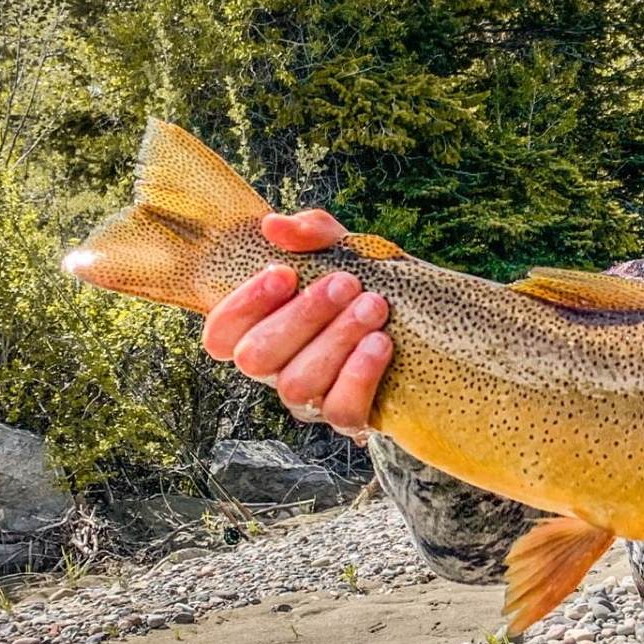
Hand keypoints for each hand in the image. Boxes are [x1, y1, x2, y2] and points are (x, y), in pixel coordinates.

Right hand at [200, 210, 393, 442]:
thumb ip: (309, 233)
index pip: (221, 334)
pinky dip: (359, 376)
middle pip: (257, 358)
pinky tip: (381, 343)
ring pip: (297, 385)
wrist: (423, 319)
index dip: (243, 306)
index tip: (284, 273)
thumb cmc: (364, 282)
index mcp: (260, 329)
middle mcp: (276, 369)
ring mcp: (309, 399)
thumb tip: (274, 226)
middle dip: (302, 316)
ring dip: (336, 340)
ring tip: (374, 306)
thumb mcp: (341, 248)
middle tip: (346, 283)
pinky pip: (340, 411)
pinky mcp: (347, 418)